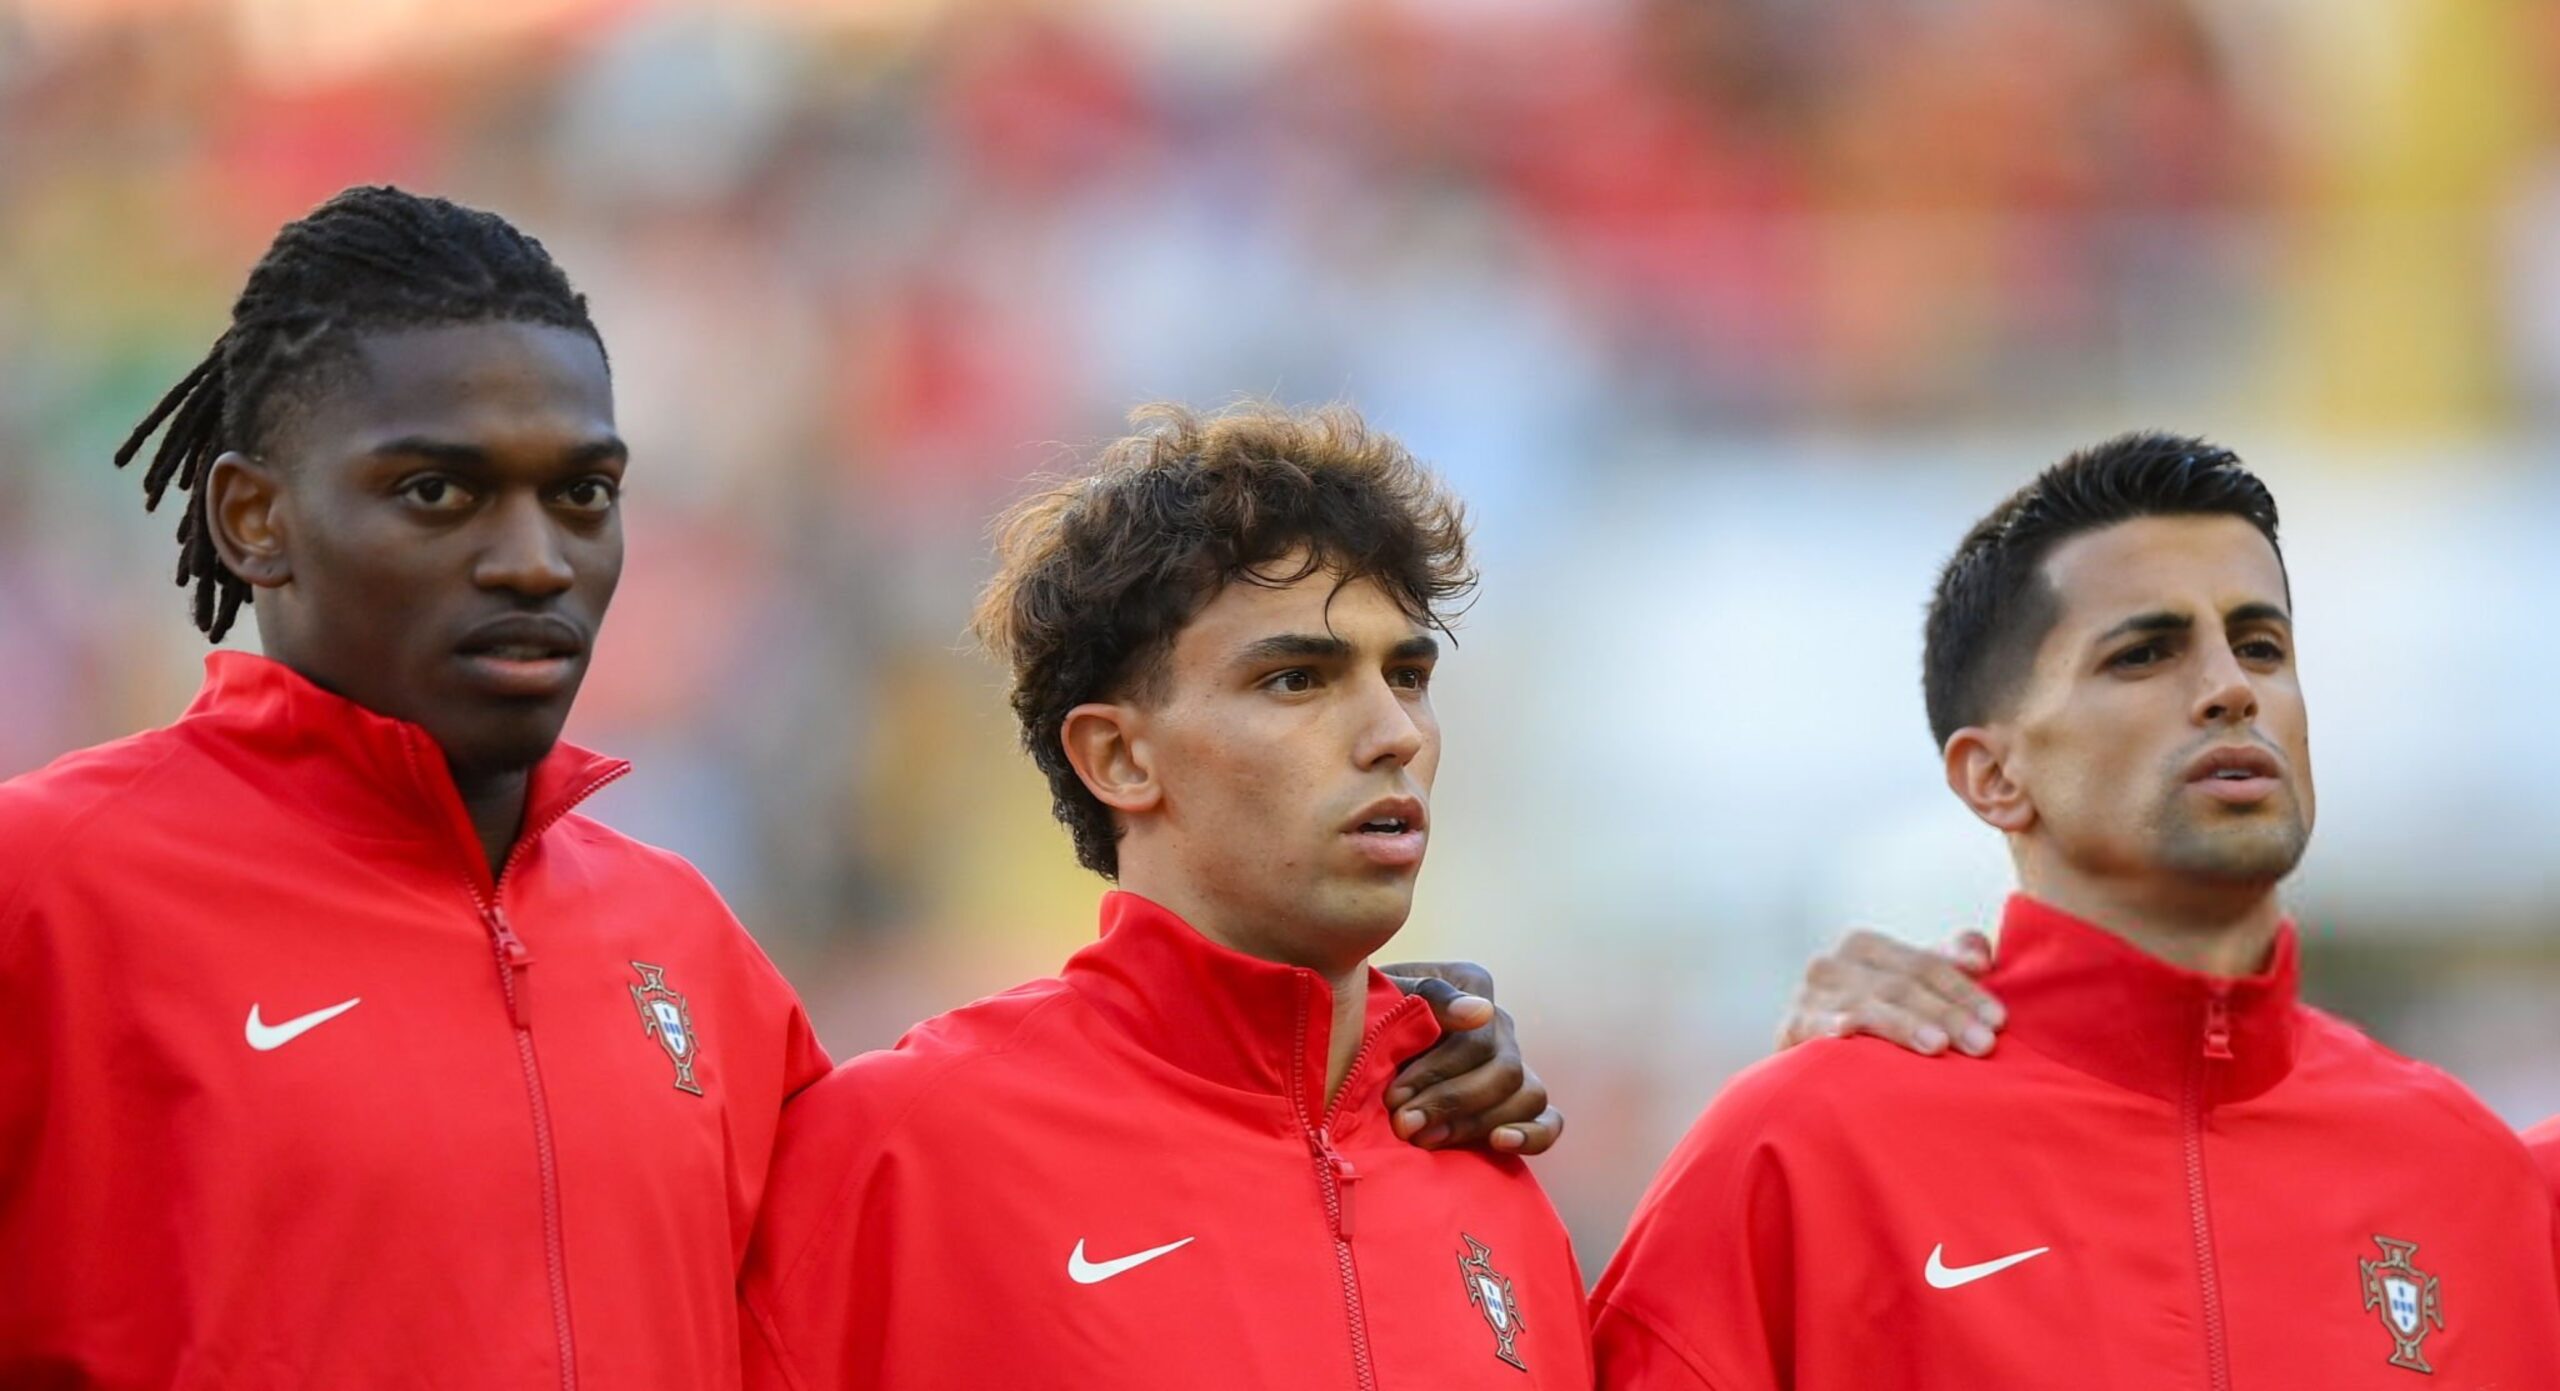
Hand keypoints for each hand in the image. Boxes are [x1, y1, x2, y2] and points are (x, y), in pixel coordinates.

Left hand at [1378, 960, 1562, 1155]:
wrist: (1350, 1041)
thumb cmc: (1364, 1013)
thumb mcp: (1384, 996)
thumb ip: (1429, 997)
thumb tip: (1481, 1012)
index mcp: (1472, 985)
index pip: (1478, 1037)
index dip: (1438, 1072)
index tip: (1394, 1096)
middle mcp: (1499, 1022)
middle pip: (1504, 1070)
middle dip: (1451, 1102)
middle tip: (1403, 1125)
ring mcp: (1513, 1061)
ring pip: (1527, 1095)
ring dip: (1475, 1123)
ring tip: (1427, 1139)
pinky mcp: (1516, 1102)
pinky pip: (1548, 1119)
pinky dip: (1532, 1135)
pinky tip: (1499, 1144)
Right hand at [1775, 929, 2006, 1056]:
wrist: (1806, 1054)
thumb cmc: (1872, 1018)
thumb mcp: (1908, 985)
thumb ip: (1948, 963)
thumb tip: (1981, 955)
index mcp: (1867, 946)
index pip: (1926, 964)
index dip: (1965, 990)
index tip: (2000, 1020)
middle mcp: (1835, 962)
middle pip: (1902, 985)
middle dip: (1947, 1014)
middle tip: (1984, 1044)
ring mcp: (1811, 994)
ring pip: (1869, 1005)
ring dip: (1903, 1025)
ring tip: (1938, 1047)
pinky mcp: (1792, 1026)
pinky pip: (1818, 1026)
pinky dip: (1836, 1027)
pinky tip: (1850, 1035)